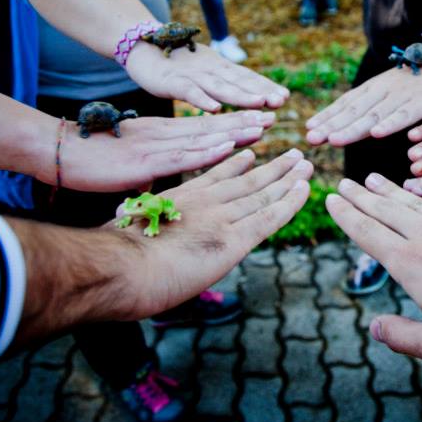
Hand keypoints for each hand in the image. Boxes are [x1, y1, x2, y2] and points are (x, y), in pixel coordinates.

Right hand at [47, 110, 275, 192]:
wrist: (58, 152)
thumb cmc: (90, 158)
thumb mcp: (131, 159)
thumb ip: (152, 162)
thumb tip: (162, 174)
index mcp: (162, 134)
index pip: (205, 126)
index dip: (234, 121)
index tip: (260, 118)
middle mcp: (165, 135)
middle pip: (212, 127)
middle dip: (244, 120)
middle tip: (274, 114)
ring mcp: (157, 146)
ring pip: (204, 136)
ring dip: (235, 130)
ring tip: (262, 125)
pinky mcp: (147, 160)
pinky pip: (183, 154)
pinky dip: (208, 149)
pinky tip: (229, 145)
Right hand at [113, 148, 313, 318]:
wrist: (120, 267)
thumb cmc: (116, 257)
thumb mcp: (128, 228)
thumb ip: (142, 227)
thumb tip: (130, 232)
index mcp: (181, 199)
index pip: (215, 178)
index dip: (236, 165)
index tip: (251, 154)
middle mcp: (206, 203)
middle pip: (247, 182)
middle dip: (274, 168)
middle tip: (293, 154)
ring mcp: (221, 219)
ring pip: (263, 195)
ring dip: (288, 179)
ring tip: (305, 165)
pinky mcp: (233, 241)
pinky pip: (269, 218)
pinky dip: (290, 202)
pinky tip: (304, 190)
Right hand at [126, 42, 288, 111]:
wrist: (140, 47)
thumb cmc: (175, 64)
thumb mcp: (205, 71)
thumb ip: (224, 82)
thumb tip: (249, 94)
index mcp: (219, 68)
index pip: (246, 77)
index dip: (265, 86)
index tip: (285, 97)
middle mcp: (210, 69)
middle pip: (239, 81)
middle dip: (261, 91)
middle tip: (281, 101)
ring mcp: (192, 74)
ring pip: (220, 86)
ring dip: (240, 95)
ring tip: (259, 103)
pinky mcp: (172, 81)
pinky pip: (189, 91)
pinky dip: (201, 99)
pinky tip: (214, 108)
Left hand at [306, 56, 421, 146]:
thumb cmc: (417, 82)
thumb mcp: (389, 90)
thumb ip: (370, 106)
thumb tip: (345, 121)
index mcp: (374, 88)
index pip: (346, 103)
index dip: (328, 115)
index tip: (309, 128)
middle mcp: (383, 91)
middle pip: (354, 111)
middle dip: (332, 125)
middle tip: (311, 138)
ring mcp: (401, 96)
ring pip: (374, 115)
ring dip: (353, 128)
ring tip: (334, 139)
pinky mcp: (421, 103)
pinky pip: (404, 115)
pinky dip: (390, 124)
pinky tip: (376, 134)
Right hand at [325, 170, 421, 364]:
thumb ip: (403, 337)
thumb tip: (376, 328)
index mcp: (411, 264)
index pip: (368, 233)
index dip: (347, 216)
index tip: (331, 200)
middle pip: (386, 209)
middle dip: (361, 196)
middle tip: (343, 182)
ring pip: (414, 199)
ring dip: (390, 187)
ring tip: (372, 177)